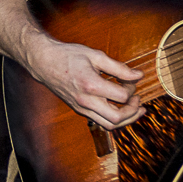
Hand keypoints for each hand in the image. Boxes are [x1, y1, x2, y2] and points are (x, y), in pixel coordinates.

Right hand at [26, 35, 145, 129]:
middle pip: (117, 118)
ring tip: (136, 109)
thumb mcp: (96, 56)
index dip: (132, 89)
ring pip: (109, 125)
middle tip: (138, 99)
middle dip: (133, 111)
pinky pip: (101, 121)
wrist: (44, 62)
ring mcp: (81, 108)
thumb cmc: (69, 56)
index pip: (121, 96)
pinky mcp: (79, 110)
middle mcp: (85, 101)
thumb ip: (119, 67)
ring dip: (126, 120)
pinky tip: (121, 109)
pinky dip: (115, 119)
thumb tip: (138, 75)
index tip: (132, 79)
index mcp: (91, 85)